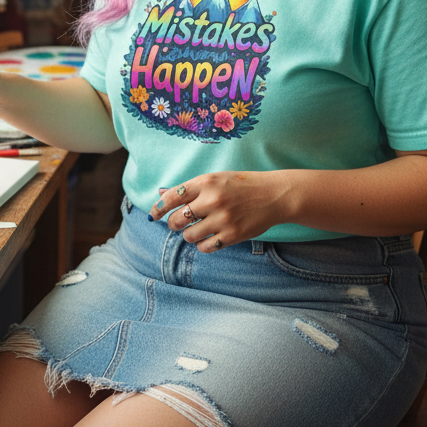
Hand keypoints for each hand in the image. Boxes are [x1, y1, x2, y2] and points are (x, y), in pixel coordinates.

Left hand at [148, 171, 289, 251]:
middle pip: (176, 219)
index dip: (158, 207)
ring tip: (198, 229)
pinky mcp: (232, 235)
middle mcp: (212, 200)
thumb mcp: (215, 179)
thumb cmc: (240, 186)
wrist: (274, 195)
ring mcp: (223, 219)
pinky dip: (202, 245)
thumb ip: (190, 188)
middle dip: (173, 223)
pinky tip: (208, 237)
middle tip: (179, 223)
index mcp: (206, 182)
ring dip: (189, 235)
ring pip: (189, 236)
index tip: (153, 214)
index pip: (172, 196)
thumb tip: (161, 194)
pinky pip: (205, 247)